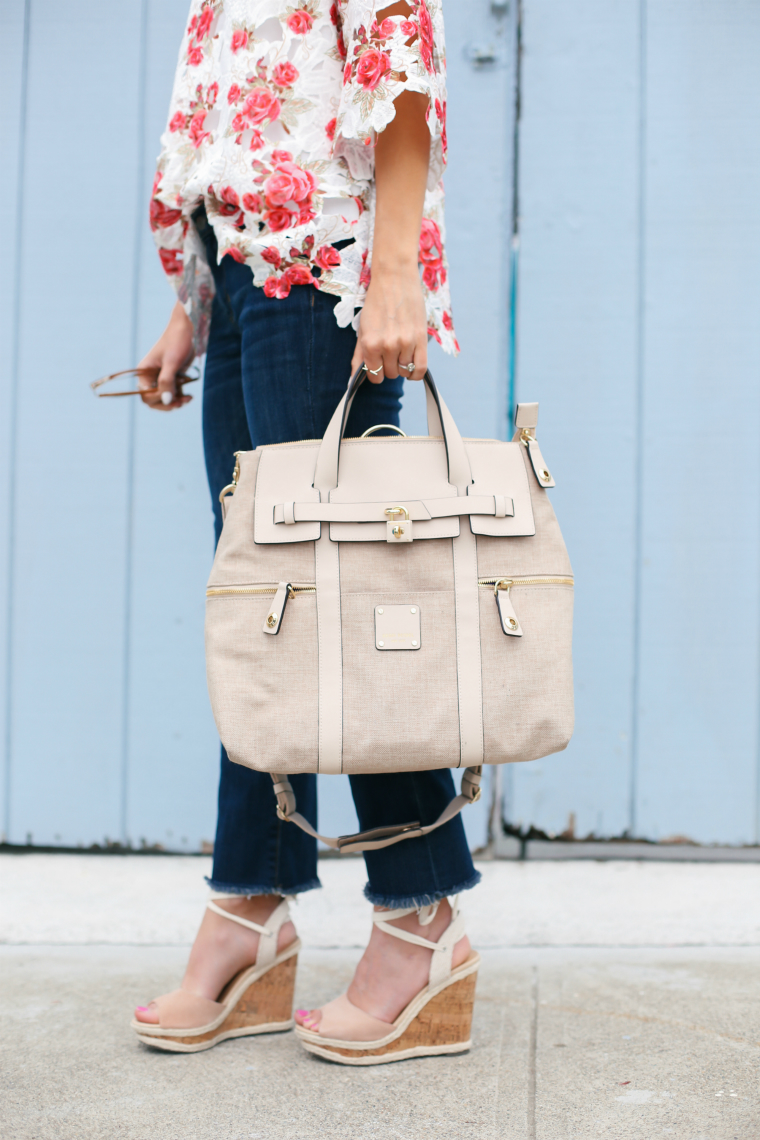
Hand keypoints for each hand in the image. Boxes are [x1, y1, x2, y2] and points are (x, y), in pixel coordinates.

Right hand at [138, 301, 194, 410]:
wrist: (187, 329)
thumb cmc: (177, 342)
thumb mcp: (172, 362)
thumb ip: (167, 381)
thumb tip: (167, 400)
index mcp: (144, 372)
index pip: (145, 395)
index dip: (158, 400)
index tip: (172, 396)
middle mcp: (150, 377)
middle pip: (154, 400)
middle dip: (167, 404)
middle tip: (180, 403)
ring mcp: (161, 378)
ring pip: (165, 398)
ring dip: (176, 401)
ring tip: (188, 398)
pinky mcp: (172, 377)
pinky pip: (173, 393)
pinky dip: (180, 396)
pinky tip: (189, 395)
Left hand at [350, 262, 427, 383]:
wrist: (394, 277)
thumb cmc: (376, 302)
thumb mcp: (362, 329)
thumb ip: (359, 355)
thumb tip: (352, 379)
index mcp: (370, 344)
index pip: (375, 376)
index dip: (376, 372)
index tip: (378, 364)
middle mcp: (388, 346)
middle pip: (390, 374)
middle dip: (389, 366)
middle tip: (389, 351)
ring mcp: (406, 343)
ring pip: (404, 371)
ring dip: (402, 365)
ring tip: (400, 349)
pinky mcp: (421, 338)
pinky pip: (420, 369)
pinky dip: (415, 374)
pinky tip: (411, 368)